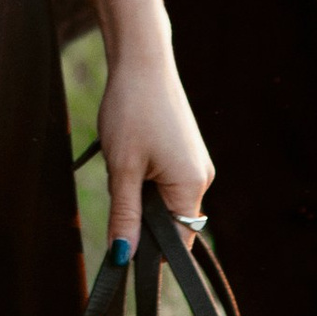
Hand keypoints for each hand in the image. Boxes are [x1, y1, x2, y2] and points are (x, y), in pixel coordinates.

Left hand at [97, 39, 212, 260]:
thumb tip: (123, 255)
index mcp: (191, 185)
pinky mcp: (184, 150)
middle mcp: (200, 177)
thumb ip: (125, 215)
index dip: (151, 251)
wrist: (141, 60)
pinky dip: (144, 179)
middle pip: (171, 222)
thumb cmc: (132, 109)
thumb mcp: (123, 168)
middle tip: (116, 191)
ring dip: (140, 195)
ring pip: (164, 200)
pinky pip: (165, 180)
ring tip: (122, 164)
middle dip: (141, 218)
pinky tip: (129, 154)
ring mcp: (193, 162)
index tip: (122, 247)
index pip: (178, 241)